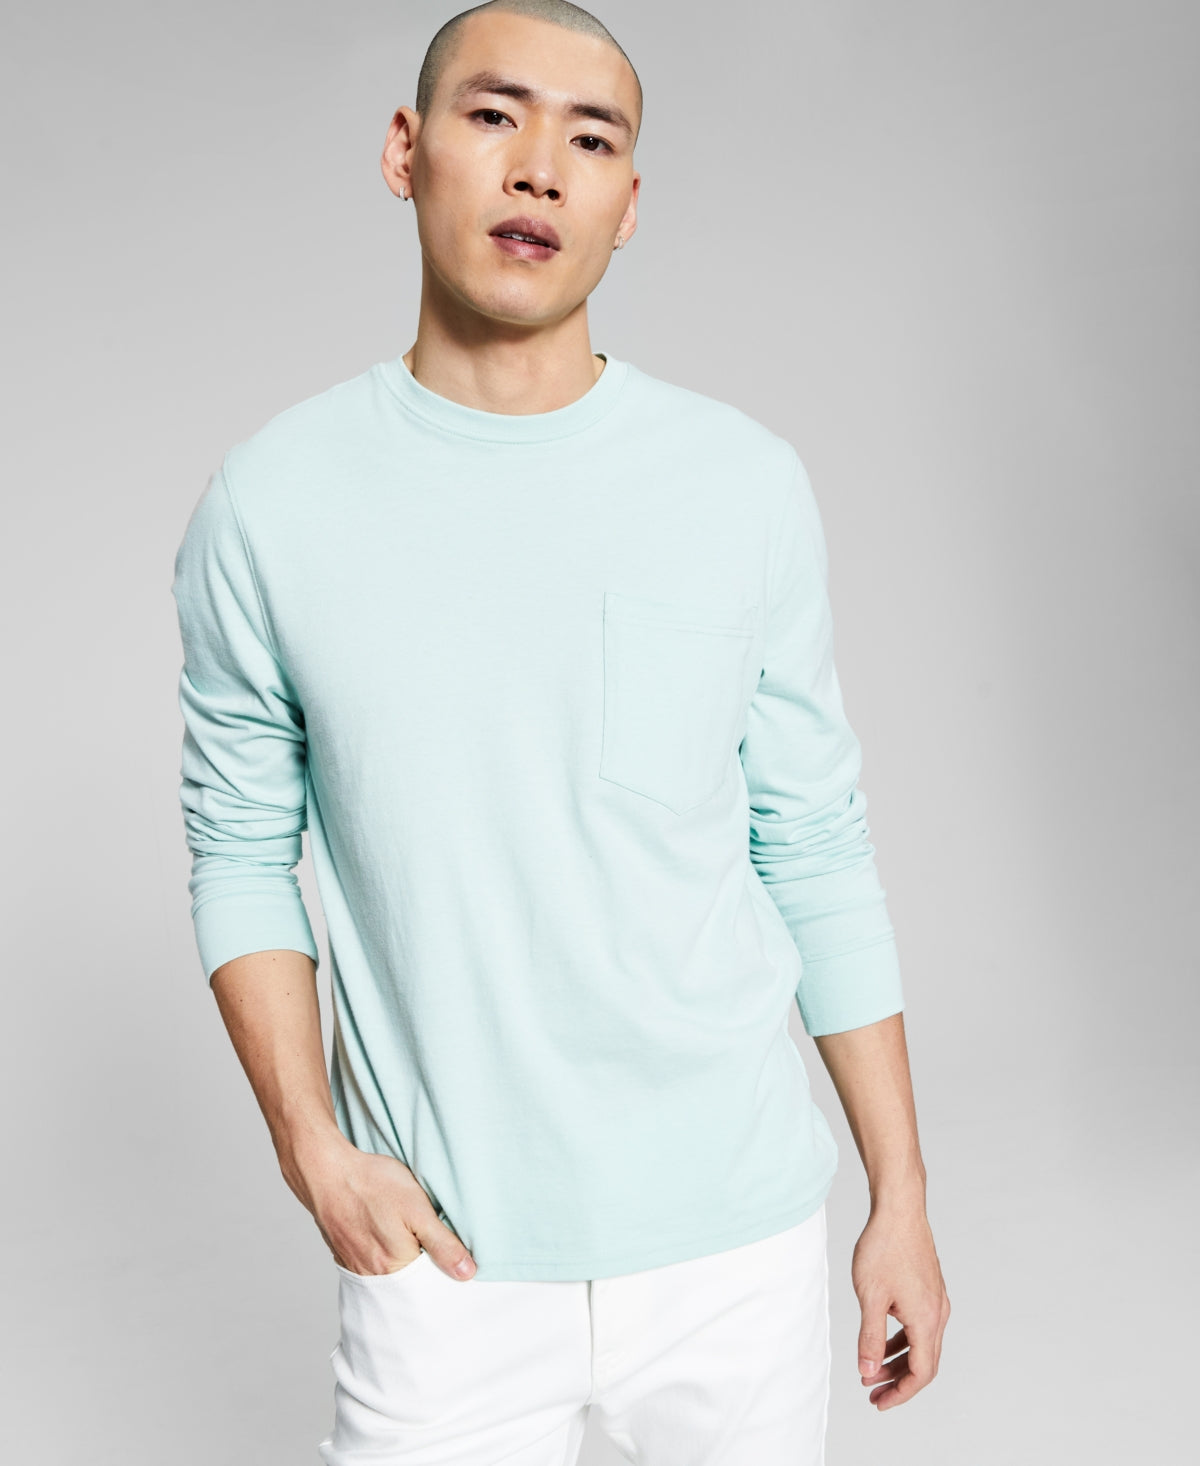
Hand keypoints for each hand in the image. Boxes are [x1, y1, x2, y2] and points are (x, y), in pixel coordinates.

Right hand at [280, 1130, 476, 1281]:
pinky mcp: (345, 1254)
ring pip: (389, 1277)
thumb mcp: (417, 1209)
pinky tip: (387, 1241)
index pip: (429, 1287)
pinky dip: (383, 1260)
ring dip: (403, 1266)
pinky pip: (370, 1267)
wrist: (326, 1171)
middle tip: (432, 1249)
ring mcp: (355, 1266)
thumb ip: (442, 1244)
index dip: (444, 1275)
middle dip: (423, 1274)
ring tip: (410, 1245)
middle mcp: (373, 1275)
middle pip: (408, 1286)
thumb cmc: (372, 1185)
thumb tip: (467, 1274)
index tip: (455, 1263)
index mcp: (395, 1267)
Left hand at [851, 1200, 949, 1409]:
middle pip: (924, 1362)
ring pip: (922, 1343)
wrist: (899, 1208)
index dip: (901, 1393)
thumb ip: (870, 1337)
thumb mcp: (870, 1296)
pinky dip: (902, 1339)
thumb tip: (868, 1371)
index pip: (921, 1373)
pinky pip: (919, 1325)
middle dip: (898, 1381)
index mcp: (927, 1319)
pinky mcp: (930, 1288)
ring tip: (871, 1369)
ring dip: (898, 1360)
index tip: (878, 1401)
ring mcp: (936, 1299)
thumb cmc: (884, 1246)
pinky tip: (882, 1338)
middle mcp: (938, 1312)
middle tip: (872, 1392)